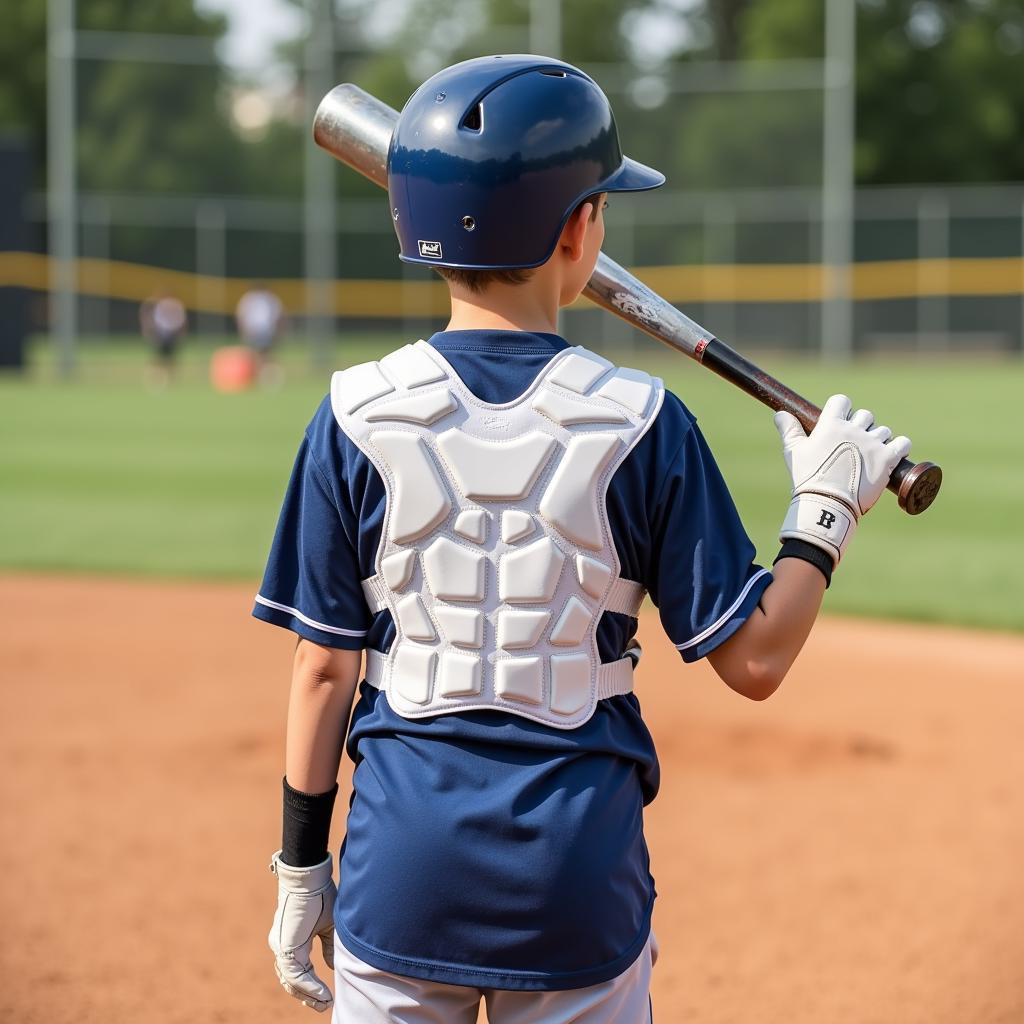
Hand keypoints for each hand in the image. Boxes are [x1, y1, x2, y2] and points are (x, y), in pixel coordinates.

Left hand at [268, 851, 336, 1012]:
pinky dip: (309, 986)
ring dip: (308, 994)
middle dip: (308, 995)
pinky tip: (322, 993)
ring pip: (292, 980)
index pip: (298, 971)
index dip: (311, 986)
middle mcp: (282, 945)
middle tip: (323, 1005)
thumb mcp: (328, 926)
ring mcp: (281, 946)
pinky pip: (295, 974)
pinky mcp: (284, 946)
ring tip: (324, 1002)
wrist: (310, 878)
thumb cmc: (320, 896)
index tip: (325, 998)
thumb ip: (328, 948)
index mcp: (291, 940)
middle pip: (292, 981)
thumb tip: (331, 967)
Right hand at [775, 395, 910, 564]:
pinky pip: (902, 443)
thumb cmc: (808, 478)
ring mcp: (873, 443)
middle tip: (853, 445)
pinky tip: (892, 454)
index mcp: (831, 424)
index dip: (842, 410)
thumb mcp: (793, 452)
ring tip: (869, 456)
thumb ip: (789, 430)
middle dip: (860, 427)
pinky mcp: (887, 459)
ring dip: (877, 440)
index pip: (842, 401)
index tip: (840, 422)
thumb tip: (780, 414)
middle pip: (865, 415)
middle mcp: (854, 429)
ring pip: (883, 430)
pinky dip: (899, 447)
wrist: (827, 505)